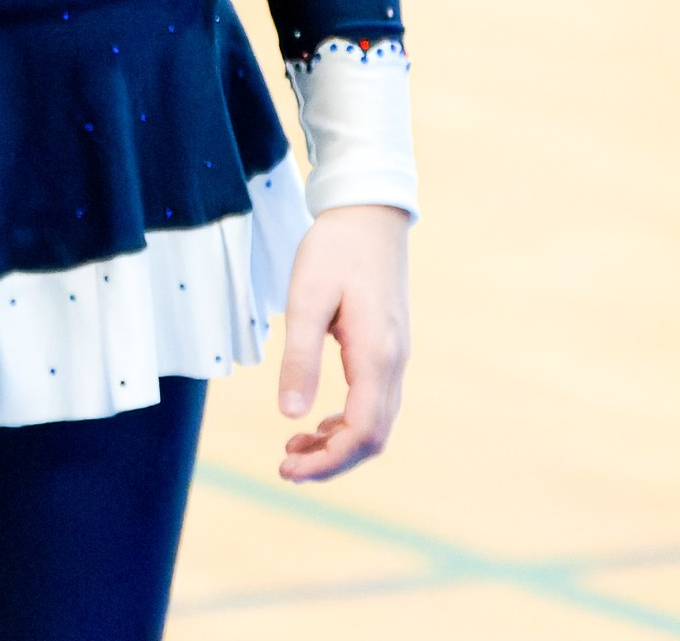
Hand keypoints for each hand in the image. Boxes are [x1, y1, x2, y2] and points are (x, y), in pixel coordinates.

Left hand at [275, 204, 409, 482]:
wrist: (369, 211)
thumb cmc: (336, 248)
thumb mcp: (307, 297)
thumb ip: (300, 356)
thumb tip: (290, 415)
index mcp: (376, 355)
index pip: (362, 432)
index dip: (327, 462)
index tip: (286, 469)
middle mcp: (393, 363)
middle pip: (373, 437)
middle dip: (331, 461)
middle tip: (285, 466)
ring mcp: (395, 356)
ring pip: (375, 423)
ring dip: (338, 444)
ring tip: (294, 448)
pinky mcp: (387, 348)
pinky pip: (373, 402)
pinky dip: (346, 422)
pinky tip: (317, 419)